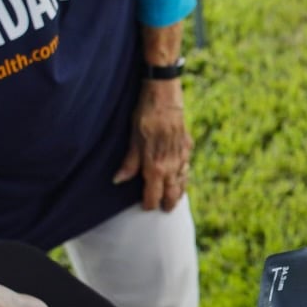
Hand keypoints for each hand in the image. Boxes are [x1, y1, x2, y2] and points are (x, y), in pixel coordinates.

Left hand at [113, 79, 193, 211]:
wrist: (165, 96)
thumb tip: (118, 180)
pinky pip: (187, 167)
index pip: (154, 195)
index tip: (146, 208)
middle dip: (168, 203)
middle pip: (172, 192)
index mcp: (156, 167)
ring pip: (183, 181)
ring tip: (176, 198)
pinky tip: (182, 175)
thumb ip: (129, 163)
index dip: (149, 204)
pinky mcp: (187, 146)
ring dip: (179, 191)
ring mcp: (182, 156)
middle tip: (165, 210)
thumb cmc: (145, 116)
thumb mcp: (133, 139)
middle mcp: (171, 166)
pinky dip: (184, 175)